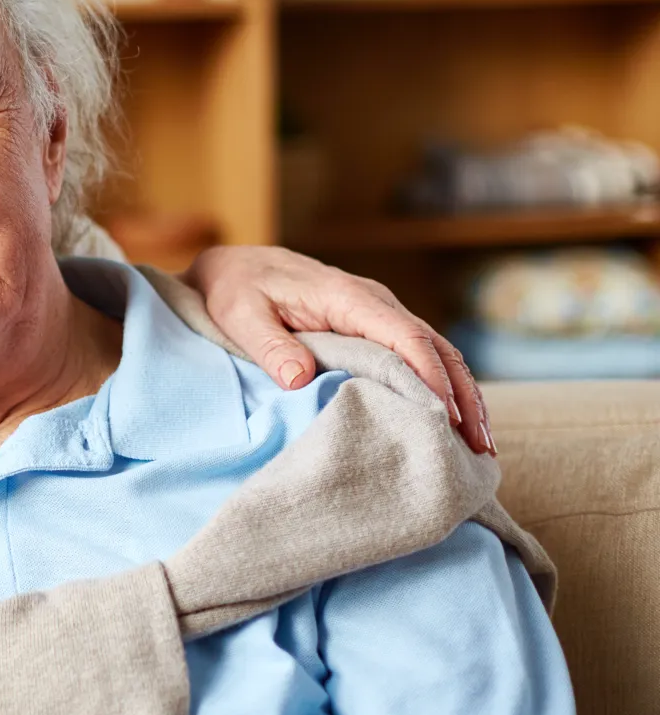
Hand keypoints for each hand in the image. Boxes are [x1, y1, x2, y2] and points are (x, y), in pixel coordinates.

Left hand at [182, 245, 492, 454]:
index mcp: (347, 297)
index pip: (405, 337)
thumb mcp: (240, 315)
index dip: (430, 377)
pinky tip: (455, 424)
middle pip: (436, 348)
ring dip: (463, 396)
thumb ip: (269, 345)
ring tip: (480, 447)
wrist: (233, 267)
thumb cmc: (235, 290)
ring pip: (437, 353)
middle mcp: (374, 302)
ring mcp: (379, 315)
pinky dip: (444, 388)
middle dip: (464, 396)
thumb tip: (300, 378)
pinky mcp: (376, 329)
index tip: (447, 418)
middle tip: (480, 447)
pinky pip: (419, 357)